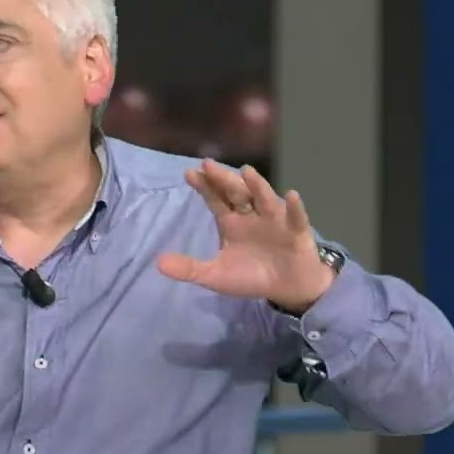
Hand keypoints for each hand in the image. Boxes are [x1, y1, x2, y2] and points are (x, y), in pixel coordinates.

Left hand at [156, 160, 335, 311]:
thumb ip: (189, 268)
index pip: (215, 199)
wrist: (286, 288)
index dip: (204, 186)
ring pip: (264, 200)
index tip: (189, 172)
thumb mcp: (216, 276)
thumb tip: (157, 263)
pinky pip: (296, 218)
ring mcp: (274, 221)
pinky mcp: (296, 231)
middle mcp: (251, 215)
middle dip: (223, 180)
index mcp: (231, 222)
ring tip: (246, 171)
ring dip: (256, 186)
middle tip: (208, 165)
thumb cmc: (251, 276)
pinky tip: (292, 195)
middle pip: (236, 194)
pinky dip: (294, 208)